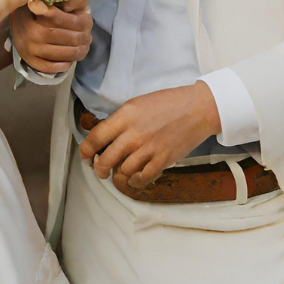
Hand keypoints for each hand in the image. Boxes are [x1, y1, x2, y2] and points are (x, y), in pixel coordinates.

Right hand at [9, 0, 93, 73]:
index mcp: (35, 12)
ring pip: (62, 54)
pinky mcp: (29, 60)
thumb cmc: (38, 1)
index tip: (87, 17)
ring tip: (84, 46)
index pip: (62, 18)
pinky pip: (50, 67)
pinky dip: (63, 64)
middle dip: (82, 37)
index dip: (80, 20)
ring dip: (78, 52)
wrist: (12, 17)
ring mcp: (29, 48)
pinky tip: (70, 60)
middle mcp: (31, 31)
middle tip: (89, 35)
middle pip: (66, 38)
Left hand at [78, 82, 221, 189]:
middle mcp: (133, 134)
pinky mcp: (162, 160)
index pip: (96, 137)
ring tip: (118, 174)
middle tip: (100, 170)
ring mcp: (148, 149)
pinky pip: (142, 178)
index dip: (86, 150)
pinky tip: (134, 178)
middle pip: (106, 159)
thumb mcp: (137, 104)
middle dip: (99, 169)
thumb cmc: (168, 103)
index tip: (85, 155)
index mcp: (125, 116)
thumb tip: (106, 136)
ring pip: (122, 172)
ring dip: (117, 176)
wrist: (198, 108)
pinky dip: (135, 181)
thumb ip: (120, 120)